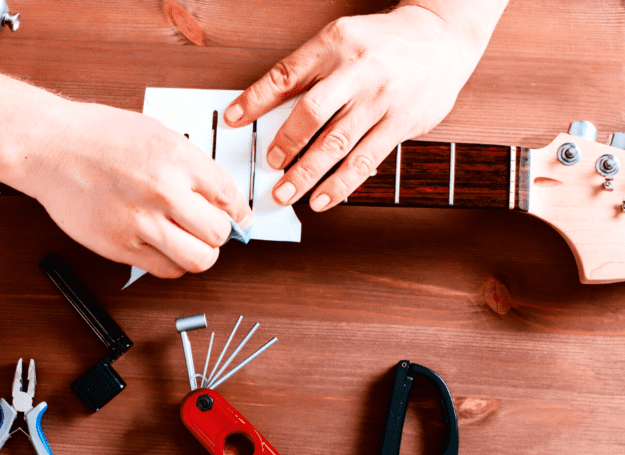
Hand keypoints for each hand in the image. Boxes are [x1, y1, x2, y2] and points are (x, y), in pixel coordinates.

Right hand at [21, 101, 252, 277]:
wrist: (51, 148)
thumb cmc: (96, 136)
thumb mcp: (156, 133)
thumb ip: (188, 163)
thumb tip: (215, 192)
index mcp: (178, 158)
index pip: (229, 197)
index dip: (238, 213)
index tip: (239, 220)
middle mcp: (164, 191)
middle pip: (218, 233)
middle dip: (217, 234)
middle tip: (208, 230)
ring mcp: (142, 222)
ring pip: (198, 259)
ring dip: (199, 254)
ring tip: (188, 244)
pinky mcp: (121, 246)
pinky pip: (164, 270)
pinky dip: (171, 264)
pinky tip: (163, 249)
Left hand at [224, 4, 491, 211]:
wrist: (442, 35)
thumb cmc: (382, 42)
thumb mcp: (339, 41)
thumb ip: (305, 72)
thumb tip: (261, 108)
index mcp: (334, 45)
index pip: (286, 74)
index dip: (254, 100)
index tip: (231, 121)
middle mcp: (358, 71)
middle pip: (312, 112)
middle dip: (286, 143)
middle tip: (269, 166)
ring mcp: (382, 99)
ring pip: (338, 143)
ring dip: (308, 174)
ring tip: (286, 194)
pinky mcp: (402, 123)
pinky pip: (366, 160)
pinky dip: (340, 185)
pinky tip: (322, 200)